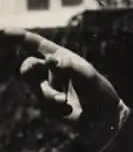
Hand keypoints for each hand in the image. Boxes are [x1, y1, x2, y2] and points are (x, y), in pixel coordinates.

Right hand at [3, 29, 122, 148]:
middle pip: (29, 66)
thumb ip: (71, 67)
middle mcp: (51, 71)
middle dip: (29, 68)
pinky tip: (69, 109)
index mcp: (61, 58)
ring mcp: (46, 88)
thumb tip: (52, 60)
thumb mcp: (88, 77)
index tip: (4, 31)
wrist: (104, 120)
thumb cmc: (99, 92)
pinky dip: (57, 107)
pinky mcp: (46, 105)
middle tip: (38, 73)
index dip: (20, 37)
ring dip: (49, 94)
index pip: (38, 45)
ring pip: (35, 87)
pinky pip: (44, 104)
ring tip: (63, 100)